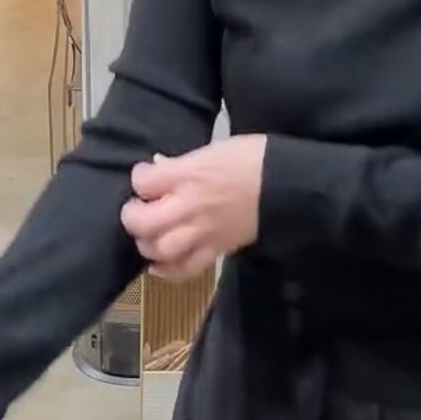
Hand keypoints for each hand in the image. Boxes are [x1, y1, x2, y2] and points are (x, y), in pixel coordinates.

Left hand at [120, 135, 265, 280]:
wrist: (287, 185)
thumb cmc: (253, 157)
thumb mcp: (213, 149)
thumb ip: (183, 162)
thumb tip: (160, 166)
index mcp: (188, 175)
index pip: (143, 181)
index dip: (140, 177)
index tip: (146, 174)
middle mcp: (189, 206)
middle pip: (143, 222)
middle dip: (133, 216)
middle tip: (138, 209)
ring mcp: (202, 232)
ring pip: (159, 249)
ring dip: (148, 244)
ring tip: (150, 235)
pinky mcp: (216, 250)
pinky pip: (185, 269)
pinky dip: (168, 271)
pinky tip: (160, 264)